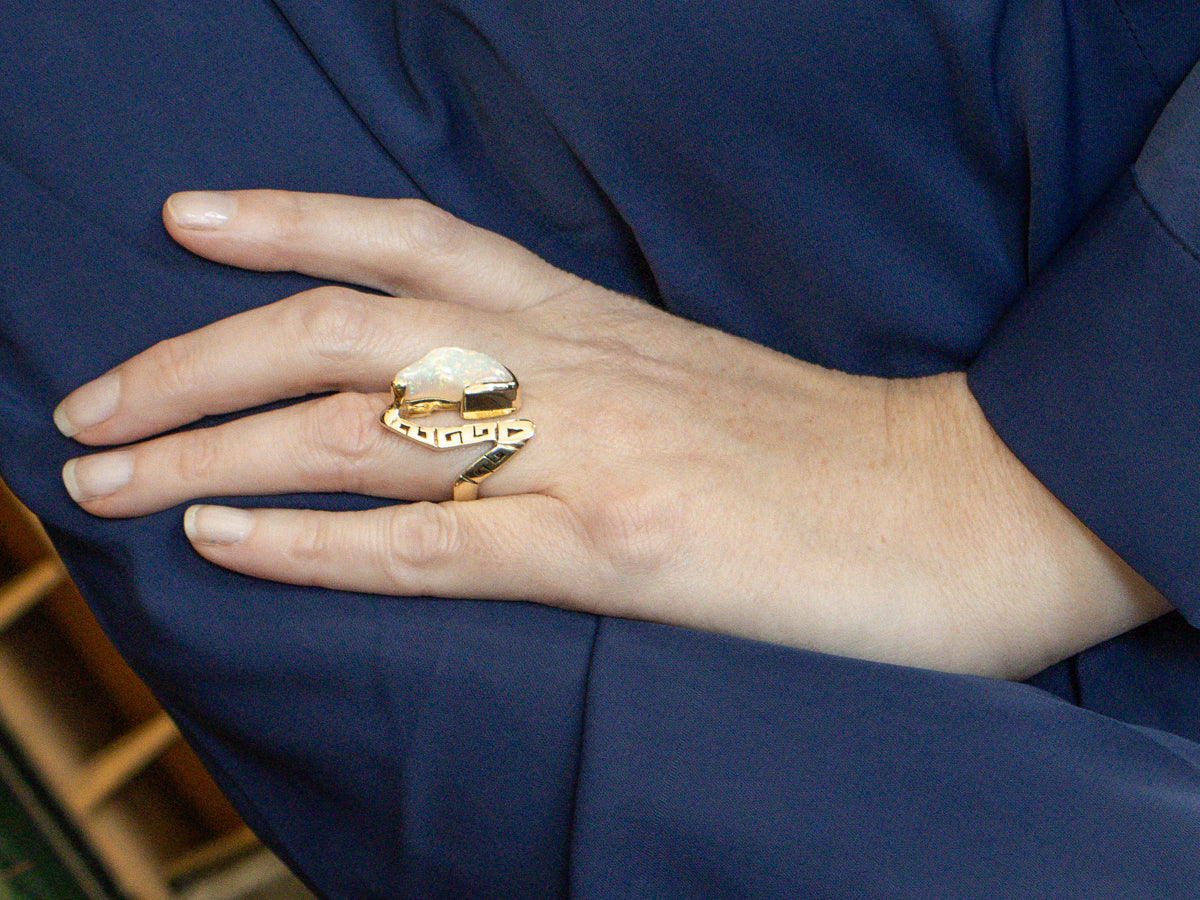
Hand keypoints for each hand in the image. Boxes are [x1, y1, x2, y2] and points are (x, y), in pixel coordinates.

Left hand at [55, 190, 1167, 678]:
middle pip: (345, 328)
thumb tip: (480, 407)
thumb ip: (584, 378)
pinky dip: (314, 545)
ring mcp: (591, 451)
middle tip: (91, 400)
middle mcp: (576, 362)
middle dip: (197, 355)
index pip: (414, 243)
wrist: (963, 502)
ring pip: (361, 434)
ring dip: (213, 449)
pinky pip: (431, 546)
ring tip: (108, 479)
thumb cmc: (828, 451)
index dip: (290, 221)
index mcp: (595, 318)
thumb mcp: (689, 382)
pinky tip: (223, 542)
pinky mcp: (618, 551)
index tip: (187, 222)